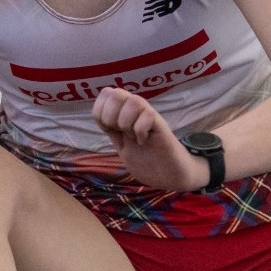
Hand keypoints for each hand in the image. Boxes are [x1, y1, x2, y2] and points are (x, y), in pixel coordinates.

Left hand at [91, 87, 209, 190]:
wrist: (171, 177)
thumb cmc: (148, 162)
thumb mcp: (122, 146)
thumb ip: (113, 130)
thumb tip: (99, 114)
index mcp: (124, 115)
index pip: (106, 94)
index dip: (100, 111)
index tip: (108, 129)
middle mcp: (137, 112)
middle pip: (116, 93)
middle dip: (110, 115)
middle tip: (120, 132)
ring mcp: (150, 118)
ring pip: (133, 101)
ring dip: (126, 122)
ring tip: (132, 136)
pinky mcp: (162, 127)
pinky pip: (148, 114)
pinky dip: (140, 130)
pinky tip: (143, 141)